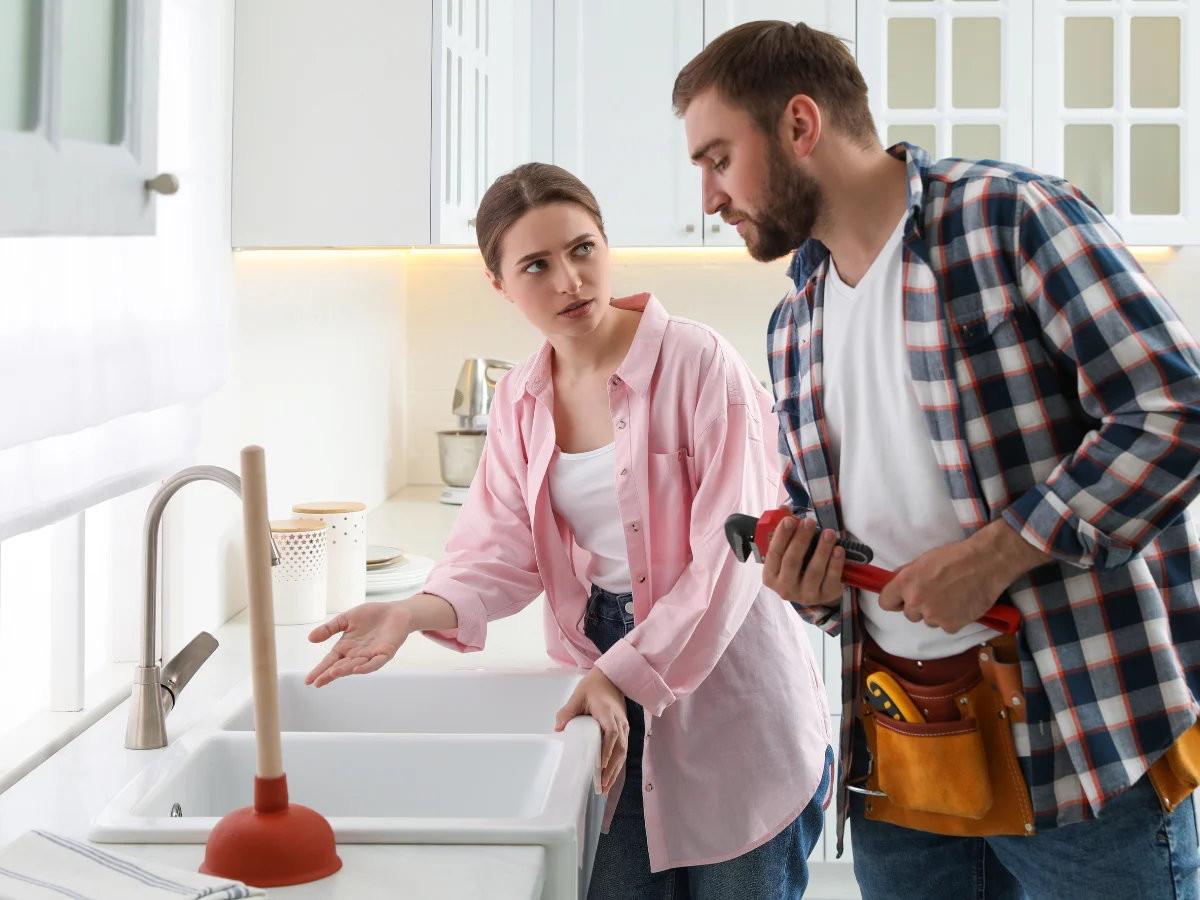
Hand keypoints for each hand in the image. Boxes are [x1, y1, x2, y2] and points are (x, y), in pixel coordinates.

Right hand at [305, 601, 415, 687]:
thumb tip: (310, 638)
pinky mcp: (385, 653)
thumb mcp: (346, 619)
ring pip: (356, 666)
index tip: (308, 680)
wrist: (395, 611)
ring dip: (344, 670)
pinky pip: (375, 663)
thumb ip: (329, 628)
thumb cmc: (371, 616)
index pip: (330, 660)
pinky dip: (367, 667)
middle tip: (317, 682)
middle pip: (341, 666)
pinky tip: (357, 669)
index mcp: (346, 647)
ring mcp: (370, 655)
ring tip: (332, 673)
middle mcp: (356, 654)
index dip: (320, 670)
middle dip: (329, 674)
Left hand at [555, 668, 628, 794]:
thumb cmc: (594, 686)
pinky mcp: (624, 730)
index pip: (611, 733)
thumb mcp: (578, 695)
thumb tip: (558, 728)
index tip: (601, 765)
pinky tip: (610, 777)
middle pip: (620, 748)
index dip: (607, 750)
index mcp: (608, 713)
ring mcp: (624, 727)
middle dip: (611, 769)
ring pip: (623, 752)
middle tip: (601, 786)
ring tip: (605, 788)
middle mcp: (620, 722)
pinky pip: (622, 750)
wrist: (612, 678)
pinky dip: (617, 765)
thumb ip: (567, 711)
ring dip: (615, 771)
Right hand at [762, 505, 845, 608]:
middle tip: (809, 522)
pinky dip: (835, 564)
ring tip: (829, 533)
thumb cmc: (797, 565)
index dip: (781, 536)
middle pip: (792, 562)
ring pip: (813, 571)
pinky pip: (831, 579)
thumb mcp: (788, 550)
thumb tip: (784, 509)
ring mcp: (805, 595)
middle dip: (801, 540)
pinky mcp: (825, 596)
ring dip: (822, 550)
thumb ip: (785, 530)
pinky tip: (839, 550)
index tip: (789, 520)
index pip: (774, 554)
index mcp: (771, 576)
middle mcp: (785, 589)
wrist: (814, 589)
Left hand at [877, 520, 1049, 632]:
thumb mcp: (923, 560)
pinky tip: (961, 604)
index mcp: (905, 583)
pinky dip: (952, 619)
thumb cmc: (954, 557)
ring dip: (936, 613)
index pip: (885, 603)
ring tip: (952, 597)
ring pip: (928, 621)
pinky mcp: (951, 625)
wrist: (985, 563)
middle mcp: (916, 602)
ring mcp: (933, 616)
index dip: (894, 600)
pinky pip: (945, 626)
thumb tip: (896, 583)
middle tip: (935, 593)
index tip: (902, 599)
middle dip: (919, 606)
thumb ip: (907, 574)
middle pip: (908, 614)